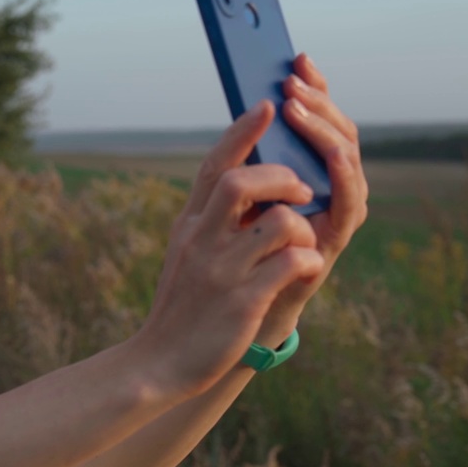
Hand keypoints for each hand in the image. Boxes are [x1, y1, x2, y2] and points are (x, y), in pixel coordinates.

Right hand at [139, 100, 325, 395]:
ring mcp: (221, 271)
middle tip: (301, 192)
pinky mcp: (242, 302)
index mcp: (190, 226)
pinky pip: (292, 264)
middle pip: (244, 182)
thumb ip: (211, 220)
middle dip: (284, 178)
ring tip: (300, 247)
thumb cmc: (182, 306)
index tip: (266, 104)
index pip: (215, 166)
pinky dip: (308, 262)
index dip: (242, 131)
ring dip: (302, 230)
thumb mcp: (187, 254)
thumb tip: (246, 181)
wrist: (159, 362)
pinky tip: (304, 273)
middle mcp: (202, 242)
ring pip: (279, 224)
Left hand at [254, 53, 369, 341]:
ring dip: (324, 130)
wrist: (224, 310)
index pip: (313, 118)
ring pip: (345, 157)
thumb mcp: (226, 194)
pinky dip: (344, 175)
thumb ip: (239, 157)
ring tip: (301, 107)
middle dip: (318, 100)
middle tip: (296, 79)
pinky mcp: (333, 240)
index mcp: (299, 168)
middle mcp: (323, 185)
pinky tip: (334, 156)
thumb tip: (242, 106)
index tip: (295, 57)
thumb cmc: (226, 249)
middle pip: (335, 129)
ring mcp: (332, 210)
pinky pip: (349, 202)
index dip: (312, 86)